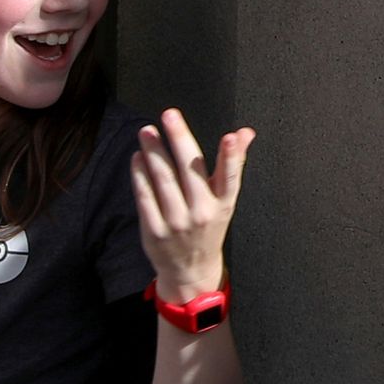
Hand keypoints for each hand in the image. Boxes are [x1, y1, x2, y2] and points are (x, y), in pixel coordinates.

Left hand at [131, 108, 250, 303]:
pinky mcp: (154, 231)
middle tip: (169, 114)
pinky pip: (145, 197)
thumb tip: (245, 132)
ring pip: (164, 180)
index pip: (230, 177)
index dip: (232, 156)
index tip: (230, 137)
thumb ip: (233, 163)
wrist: (191, 269)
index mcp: (223, 203)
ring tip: (147, 131)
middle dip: (180, 139)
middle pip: (190, 171)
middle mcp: (202, 213)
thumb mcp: (225, 199)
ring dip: (154, 152)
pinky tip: (138, 157)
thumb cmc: (208, 226)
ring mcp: (177, 223)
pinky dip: (140, 175)